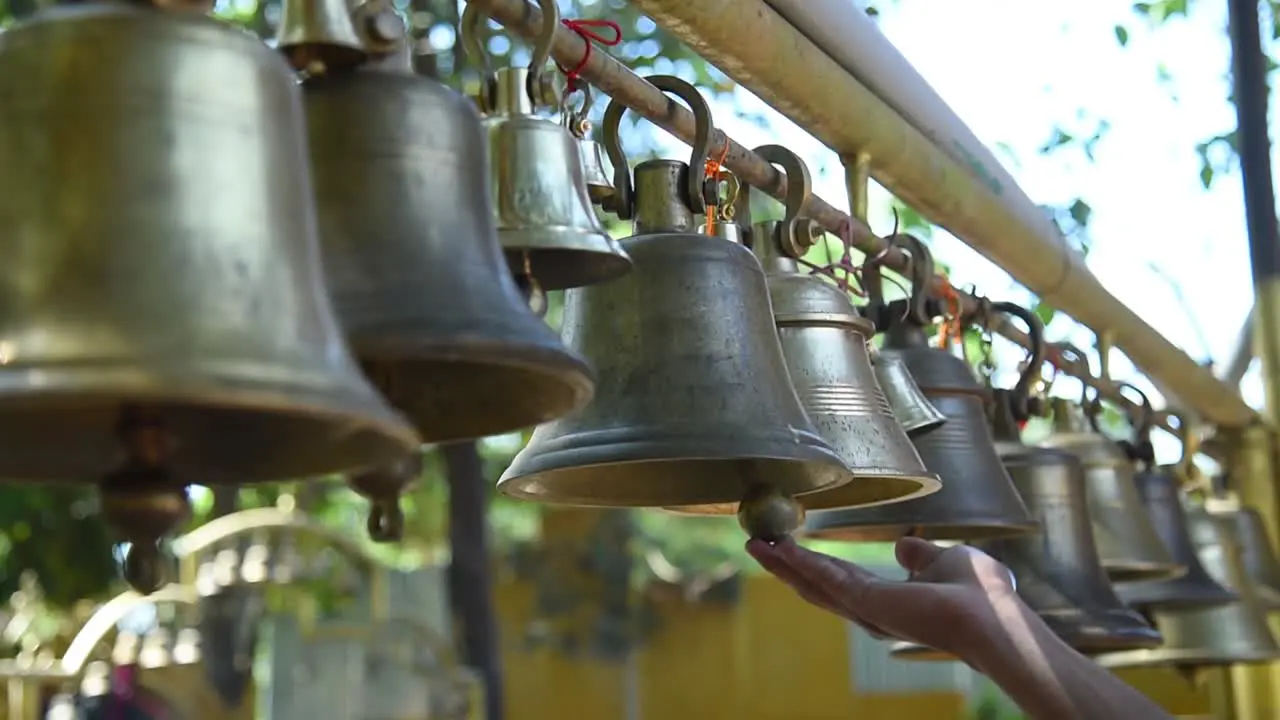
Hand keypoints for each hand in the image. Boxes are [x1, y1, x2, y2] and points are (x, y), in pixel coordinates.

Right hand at [747, 536, 1022, 658]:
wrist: (993, 618)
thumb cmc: (981, 594)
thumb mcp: (945, 560)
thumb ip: (921, 556)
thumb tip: (904, 544)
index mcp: (889, 602)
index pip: (841, 581)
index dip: (813, 564)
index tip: (788, 546)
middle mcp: (872, 611)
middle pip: (817, 586)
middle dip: (786, 566)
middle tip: (756, 545)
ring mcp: (869, 608)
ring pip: (815, 583)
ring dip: (784, 564)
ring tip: (756, 544)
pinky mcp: (870, 601)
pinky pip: (827, 577)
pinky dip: (801, 562)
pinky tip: (780, 548)